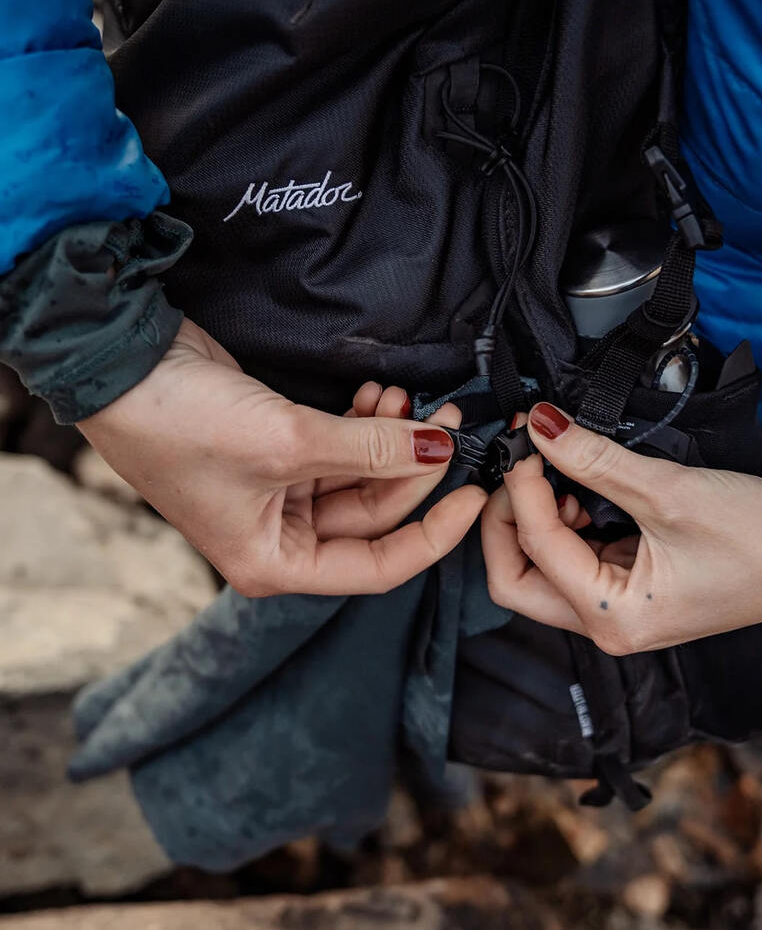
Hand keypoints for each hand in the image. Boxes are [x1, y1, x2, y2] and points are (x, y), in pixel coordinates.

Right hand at [77, 318, 485, 595]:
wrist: (119, 363)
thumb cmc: (182, 422)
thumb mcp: (290, 442)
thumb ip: (373, 450)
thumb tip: (439, 450)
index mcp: (275, 563)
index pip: (379, 566)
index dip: (433, 533)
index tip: (475, 494)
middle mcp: (280, 536)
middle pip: (376, 514)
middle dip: (414, 466)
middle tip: (448, 420)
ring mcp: (280, 493)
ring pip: (363, 476)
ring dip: (391, 437)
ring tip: (408, 395)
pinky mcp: (280, 452)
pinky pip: (343, 448)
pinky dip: (366, 423)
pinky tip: (379, 393)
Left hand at [482, 403, 761, 654]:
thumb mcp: (668, 492)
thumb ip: (594, 460)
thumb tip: (542, 426)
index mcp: (615, 619)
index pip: (533, 551)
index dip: (520, 488)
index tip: (528, 435)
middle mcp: (612, 625)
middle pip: (518, 580)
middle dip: (507, 521)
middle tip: (520, 464)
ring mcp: (624, 608)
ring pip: (545, 569)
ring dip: (538, 519)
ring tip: (560, 470)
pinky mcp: (638, 586)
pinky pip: (579, 557)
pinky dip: (570, 521)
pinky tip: (584, 489)